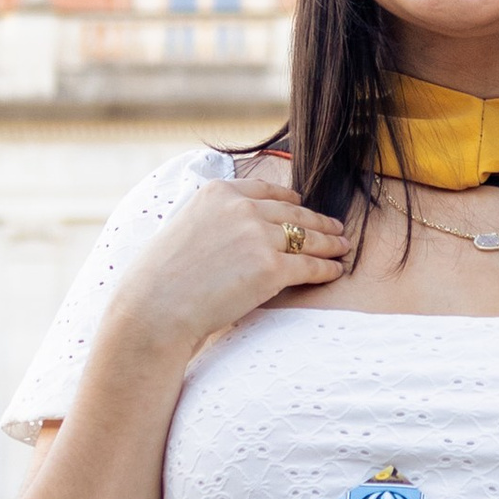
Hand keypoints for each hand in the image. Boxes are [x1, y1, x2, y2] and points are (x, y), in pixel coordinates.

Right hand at [106, 154, 350, 358]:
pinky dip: (326, 268)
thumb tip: (240, 225)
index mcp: (218, 192)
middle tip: (336, 228)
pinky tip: (334, 270)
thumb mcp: (185, 226)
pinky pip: (309, 265)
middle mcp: (241, 207)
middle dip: (318, 221)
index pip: (267, 190)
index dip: (291, 199)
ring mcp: (259, 236)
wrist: (156, 308)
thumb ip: (214, 218)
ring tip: (342, 247)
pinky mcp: (271, 268)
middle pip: (293, 212)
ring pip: (307, 237)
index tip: (303, 204)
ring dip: (330, 243)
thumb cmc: (163, 278)